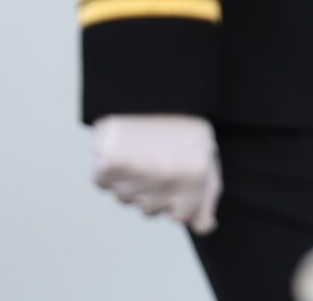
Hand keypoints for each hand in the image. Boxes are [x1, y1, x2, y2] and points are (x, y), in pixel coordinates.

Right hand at [91, 114, 221, 234]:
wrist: (153, 85)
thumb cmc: (182, 121)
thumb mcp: (206, 152)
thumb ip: (208, 194)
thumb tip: (204, 227)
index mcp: (195, 177)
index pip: (180, 216)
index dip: (179, 197)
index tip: (178, 175)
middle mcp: (165, 182)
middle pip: (151, 210)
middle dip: (155, 191)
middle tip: (158, 157)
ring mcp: (135, 177)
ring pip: (126, 198)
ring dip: (131, 182)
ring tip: (141, 149)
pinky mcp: (107, 168)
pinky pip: (104, 183)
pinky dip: (109, 170)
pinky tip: (123, 147)